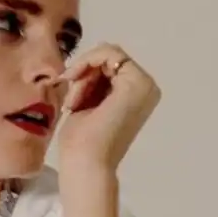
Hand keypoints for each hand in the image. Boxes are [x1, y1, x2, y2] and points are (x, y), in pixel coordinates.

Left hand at [57, 42, 161, 176]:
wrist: (86, 163)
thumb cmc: (82, 142)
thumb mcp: (87, 102)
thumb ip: (94, 82)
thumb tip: (87, 62)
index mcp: (138, 94)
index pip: (111, 65)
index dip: (86, 72)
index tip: (70, 94)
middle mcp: (147, 87)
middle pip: (109, 58)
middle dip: (84, 73)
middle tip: (72, 100)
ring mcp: (144, 84)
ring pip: (107, 54)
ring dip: (83, 74)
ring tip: (75, 103)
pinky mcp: (136, 82)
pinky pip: (108, 53)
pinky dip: (86, 66)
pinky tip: (78, 93)